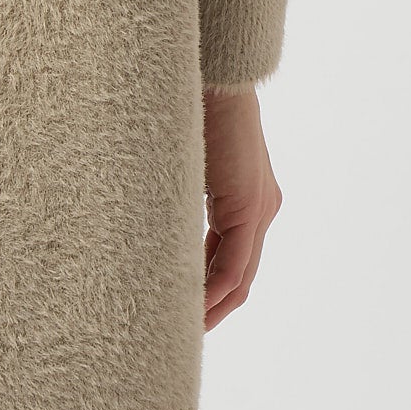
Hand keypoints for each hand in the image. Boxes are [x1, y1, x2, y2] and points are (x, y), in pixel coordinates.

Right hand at [201, 81, 281, 330]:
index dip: (207, 292)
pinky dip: (212, 289)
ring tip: (181, 331)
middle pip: (239, 277)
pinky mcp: (251, 206)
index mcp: (247, 198)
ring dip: (212, 307)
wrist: (210, 74)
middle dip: (211, 309)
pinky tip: (189, 307)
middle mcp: (262, 207)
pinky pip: (234, 264)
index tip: (179, 313)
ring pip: (239, 277)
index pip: (230, 260)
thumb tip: (147, 220)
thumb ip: (178, 197)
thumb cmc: (187, 107)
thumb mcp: (182, 164)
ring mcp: (261, 208)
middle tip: (180, 335)